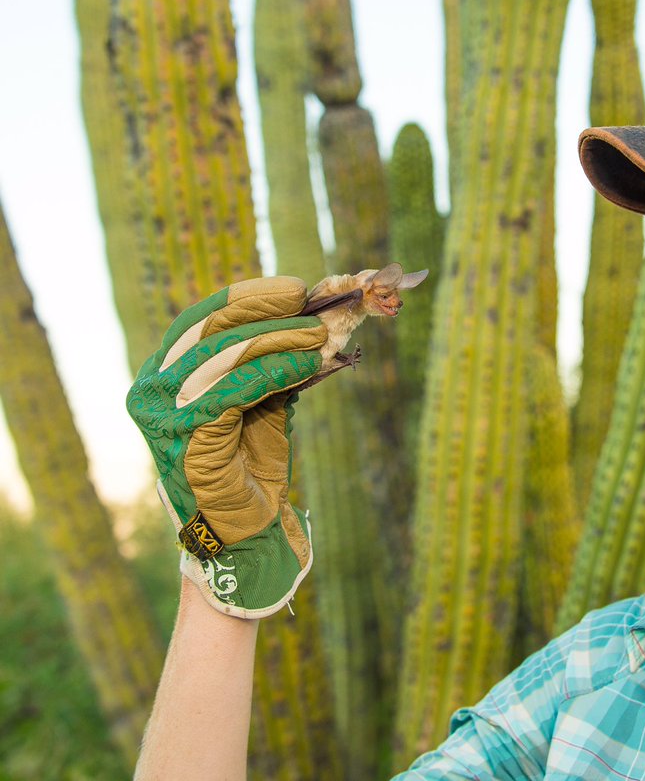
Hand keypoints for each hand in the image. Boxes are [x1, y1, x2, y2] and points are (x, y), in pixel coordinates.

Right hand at [127, 276, 326, 618]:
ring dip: (278, 339)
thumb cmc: (252, 462)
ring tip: (318, 334)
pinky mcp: (189, 438)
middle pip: (212, 332)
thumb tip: (311, 316)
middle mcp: (153, 390)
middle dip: (266, 312)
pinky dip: (276, 371)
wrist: (246, 529)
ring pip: (226, 357)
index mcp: (163, 374)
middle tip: (310, 303)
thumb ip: (271, 360)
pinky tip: (306, 363)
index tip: (292, 288)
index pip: (200, 321)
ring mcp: (165, 415)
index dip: (246, 298)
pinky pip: (237, 391)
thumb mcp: (262, 398)